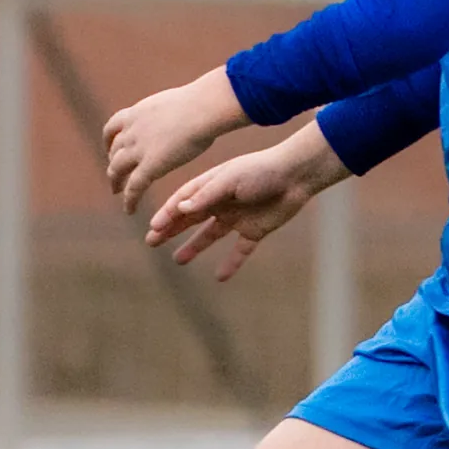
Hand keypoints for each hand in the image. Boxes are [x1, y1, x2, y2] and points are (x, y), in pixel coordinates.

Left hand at [103, 66, 246, 216]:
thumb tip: (186, 110)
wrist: (203, 108)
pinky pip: (133, 187)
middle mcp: (132, 130)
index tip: (111, 148)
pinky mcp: (149, 166)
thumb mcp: (176, 102)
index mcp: (138, 113)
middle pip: (114, 150)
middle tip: (115, 175)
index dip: (110, 141)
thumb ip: (172, 111)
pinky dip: (129, 200)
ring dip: (115, 181)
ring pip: (117, 169)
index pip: (113, 127)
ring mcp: (138, 148)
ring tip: (116, 192)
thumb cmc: (202, 102)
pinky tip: (129, 210)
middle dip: (113, 162)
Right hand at [147, 126, 348, 282]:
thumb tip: (180, 208)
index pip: (183, 202)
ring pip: (211, 235)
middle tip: (151, 242)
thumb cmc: (261, 171)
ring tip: (178, 259)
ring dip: (194, 246)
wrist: (296, 176)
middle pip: (191, 218)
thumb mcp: (230, 180)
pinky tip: (220, 277)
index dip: (168, 214)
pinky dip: (231, 263)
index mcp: (212, 185)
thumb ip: (206, 195)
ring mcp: (238, 217)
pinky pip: (240, 250)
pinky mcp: (255, 230)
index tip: (153, 228)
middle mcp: (222, 202)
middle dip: (171, 230)